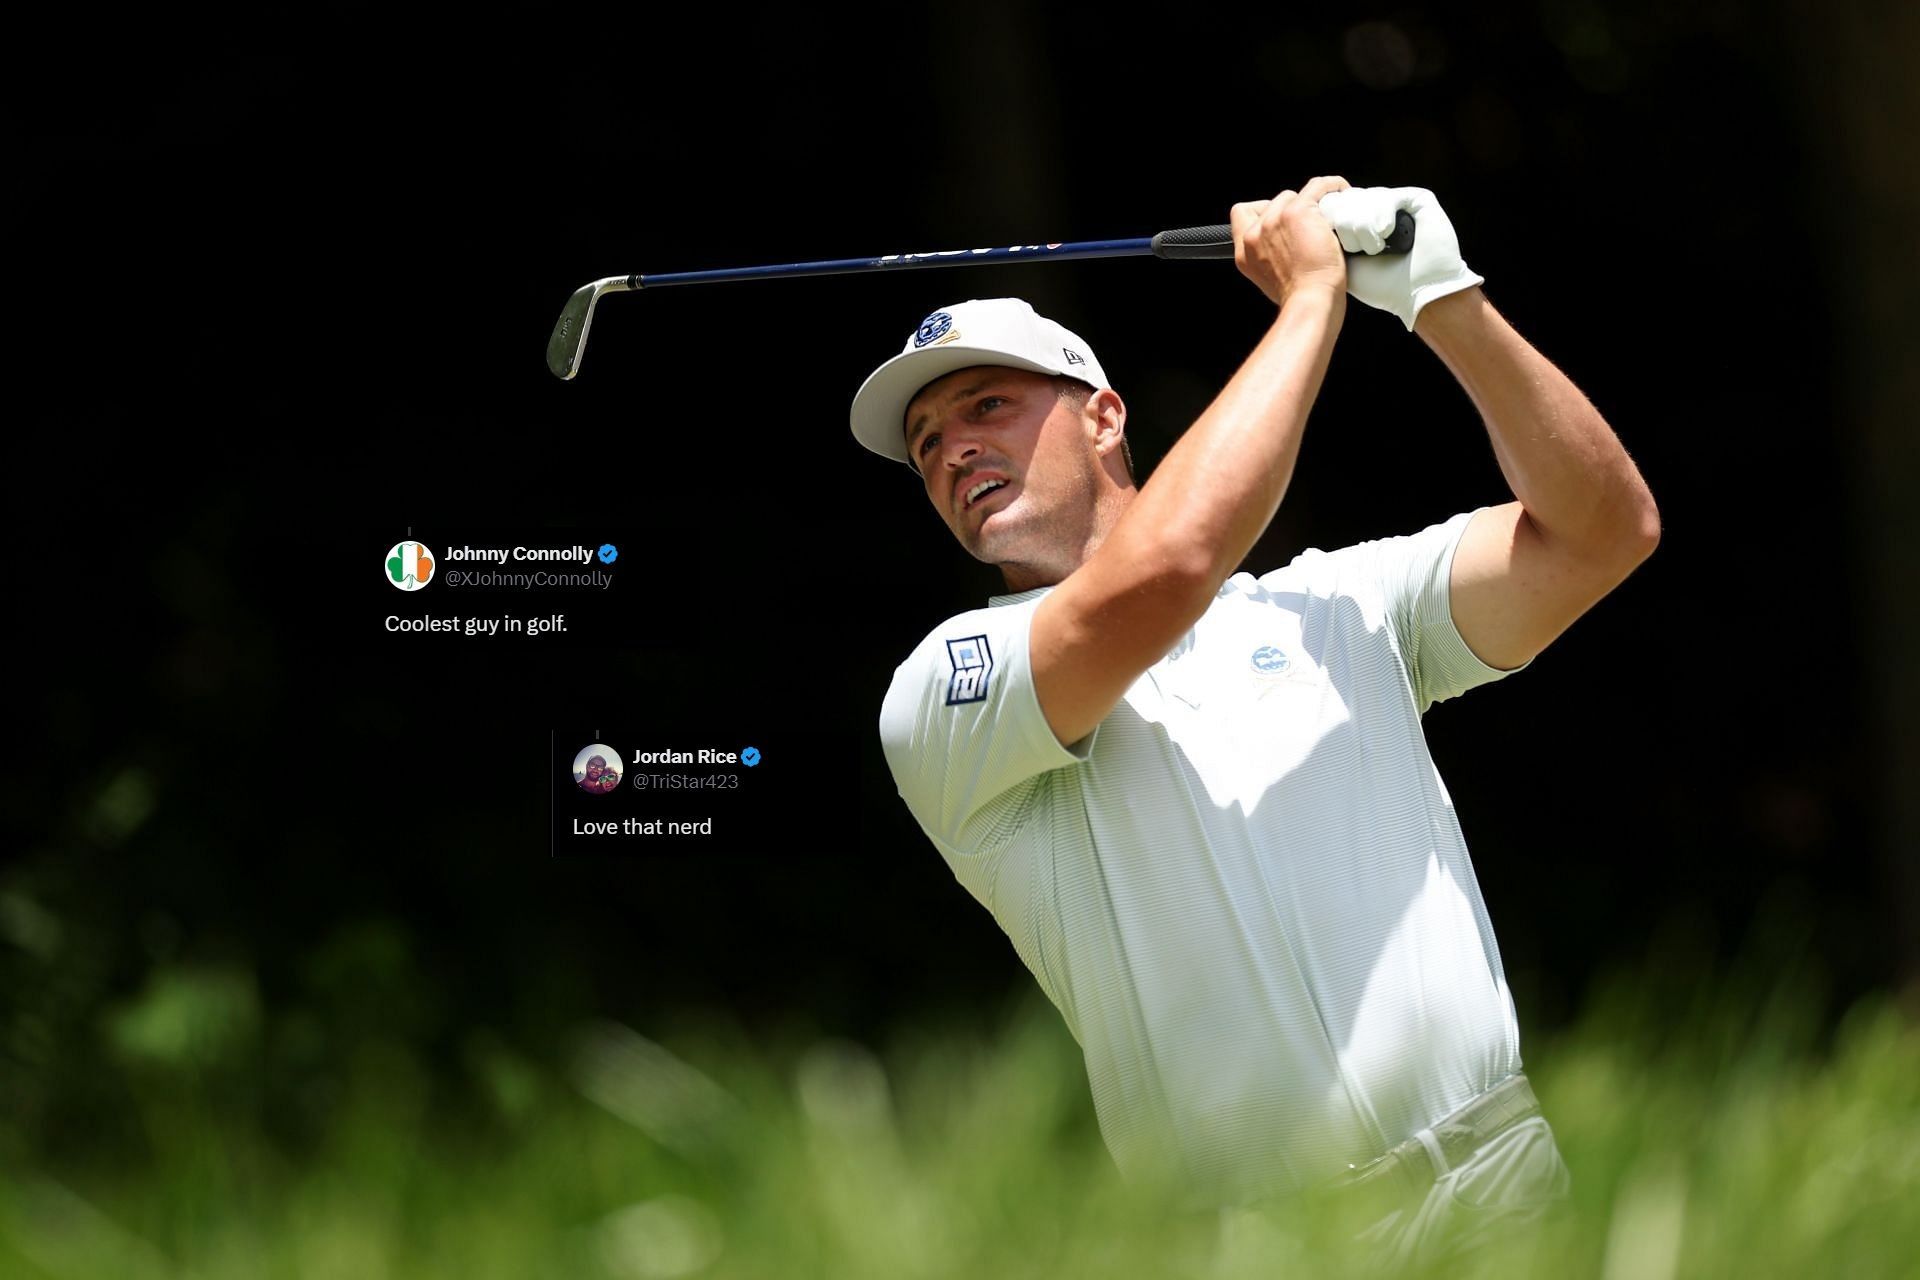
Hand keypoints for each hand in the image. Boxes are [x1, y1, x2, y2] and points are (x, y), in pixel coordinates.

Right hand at [1231, 176, 1350, 309]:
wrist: (1310, 303)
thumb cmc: (1299, 300)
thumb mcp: (1271, 282)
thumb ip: (1270, 260)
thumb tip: (1288, 250)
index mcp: (1245, 252)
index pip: (1242, 214)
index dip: (1262, 213)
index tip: (1280, 223)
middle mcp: (1256, 233)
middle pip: (1272, 202)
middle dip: (1291, 211)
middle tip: (1311, 228)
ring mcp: (1275, 220)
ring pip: (1293, 196)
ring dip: (1310, 203)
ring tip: (1327, 218)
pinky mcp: (1298, 212)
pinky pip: (1317, 187)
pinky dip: (1332, 187)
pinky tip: (1341, 193)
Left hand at [1321, 186, 1482, 329]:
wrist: (1417, 294)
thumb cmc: (1380, 285)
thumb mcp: (1341, 262)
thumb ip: (1325, 238)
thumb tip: (1308, 212)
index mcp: (1361, 220)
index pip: (1335, 203)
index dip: (1331, 217)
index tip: (1337, 244)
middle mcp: (1378, 208)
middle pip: (1347, 198)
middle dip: (1346, 224)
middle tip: (1359, 249)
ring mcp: (1397, 202)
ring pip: (1364, 197)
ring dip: (1364, 227)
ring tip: (1375, 248)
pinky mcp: (1417, 200)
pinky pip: (1386, 196)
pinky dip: (1381, 219)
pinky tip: (1386, 235)